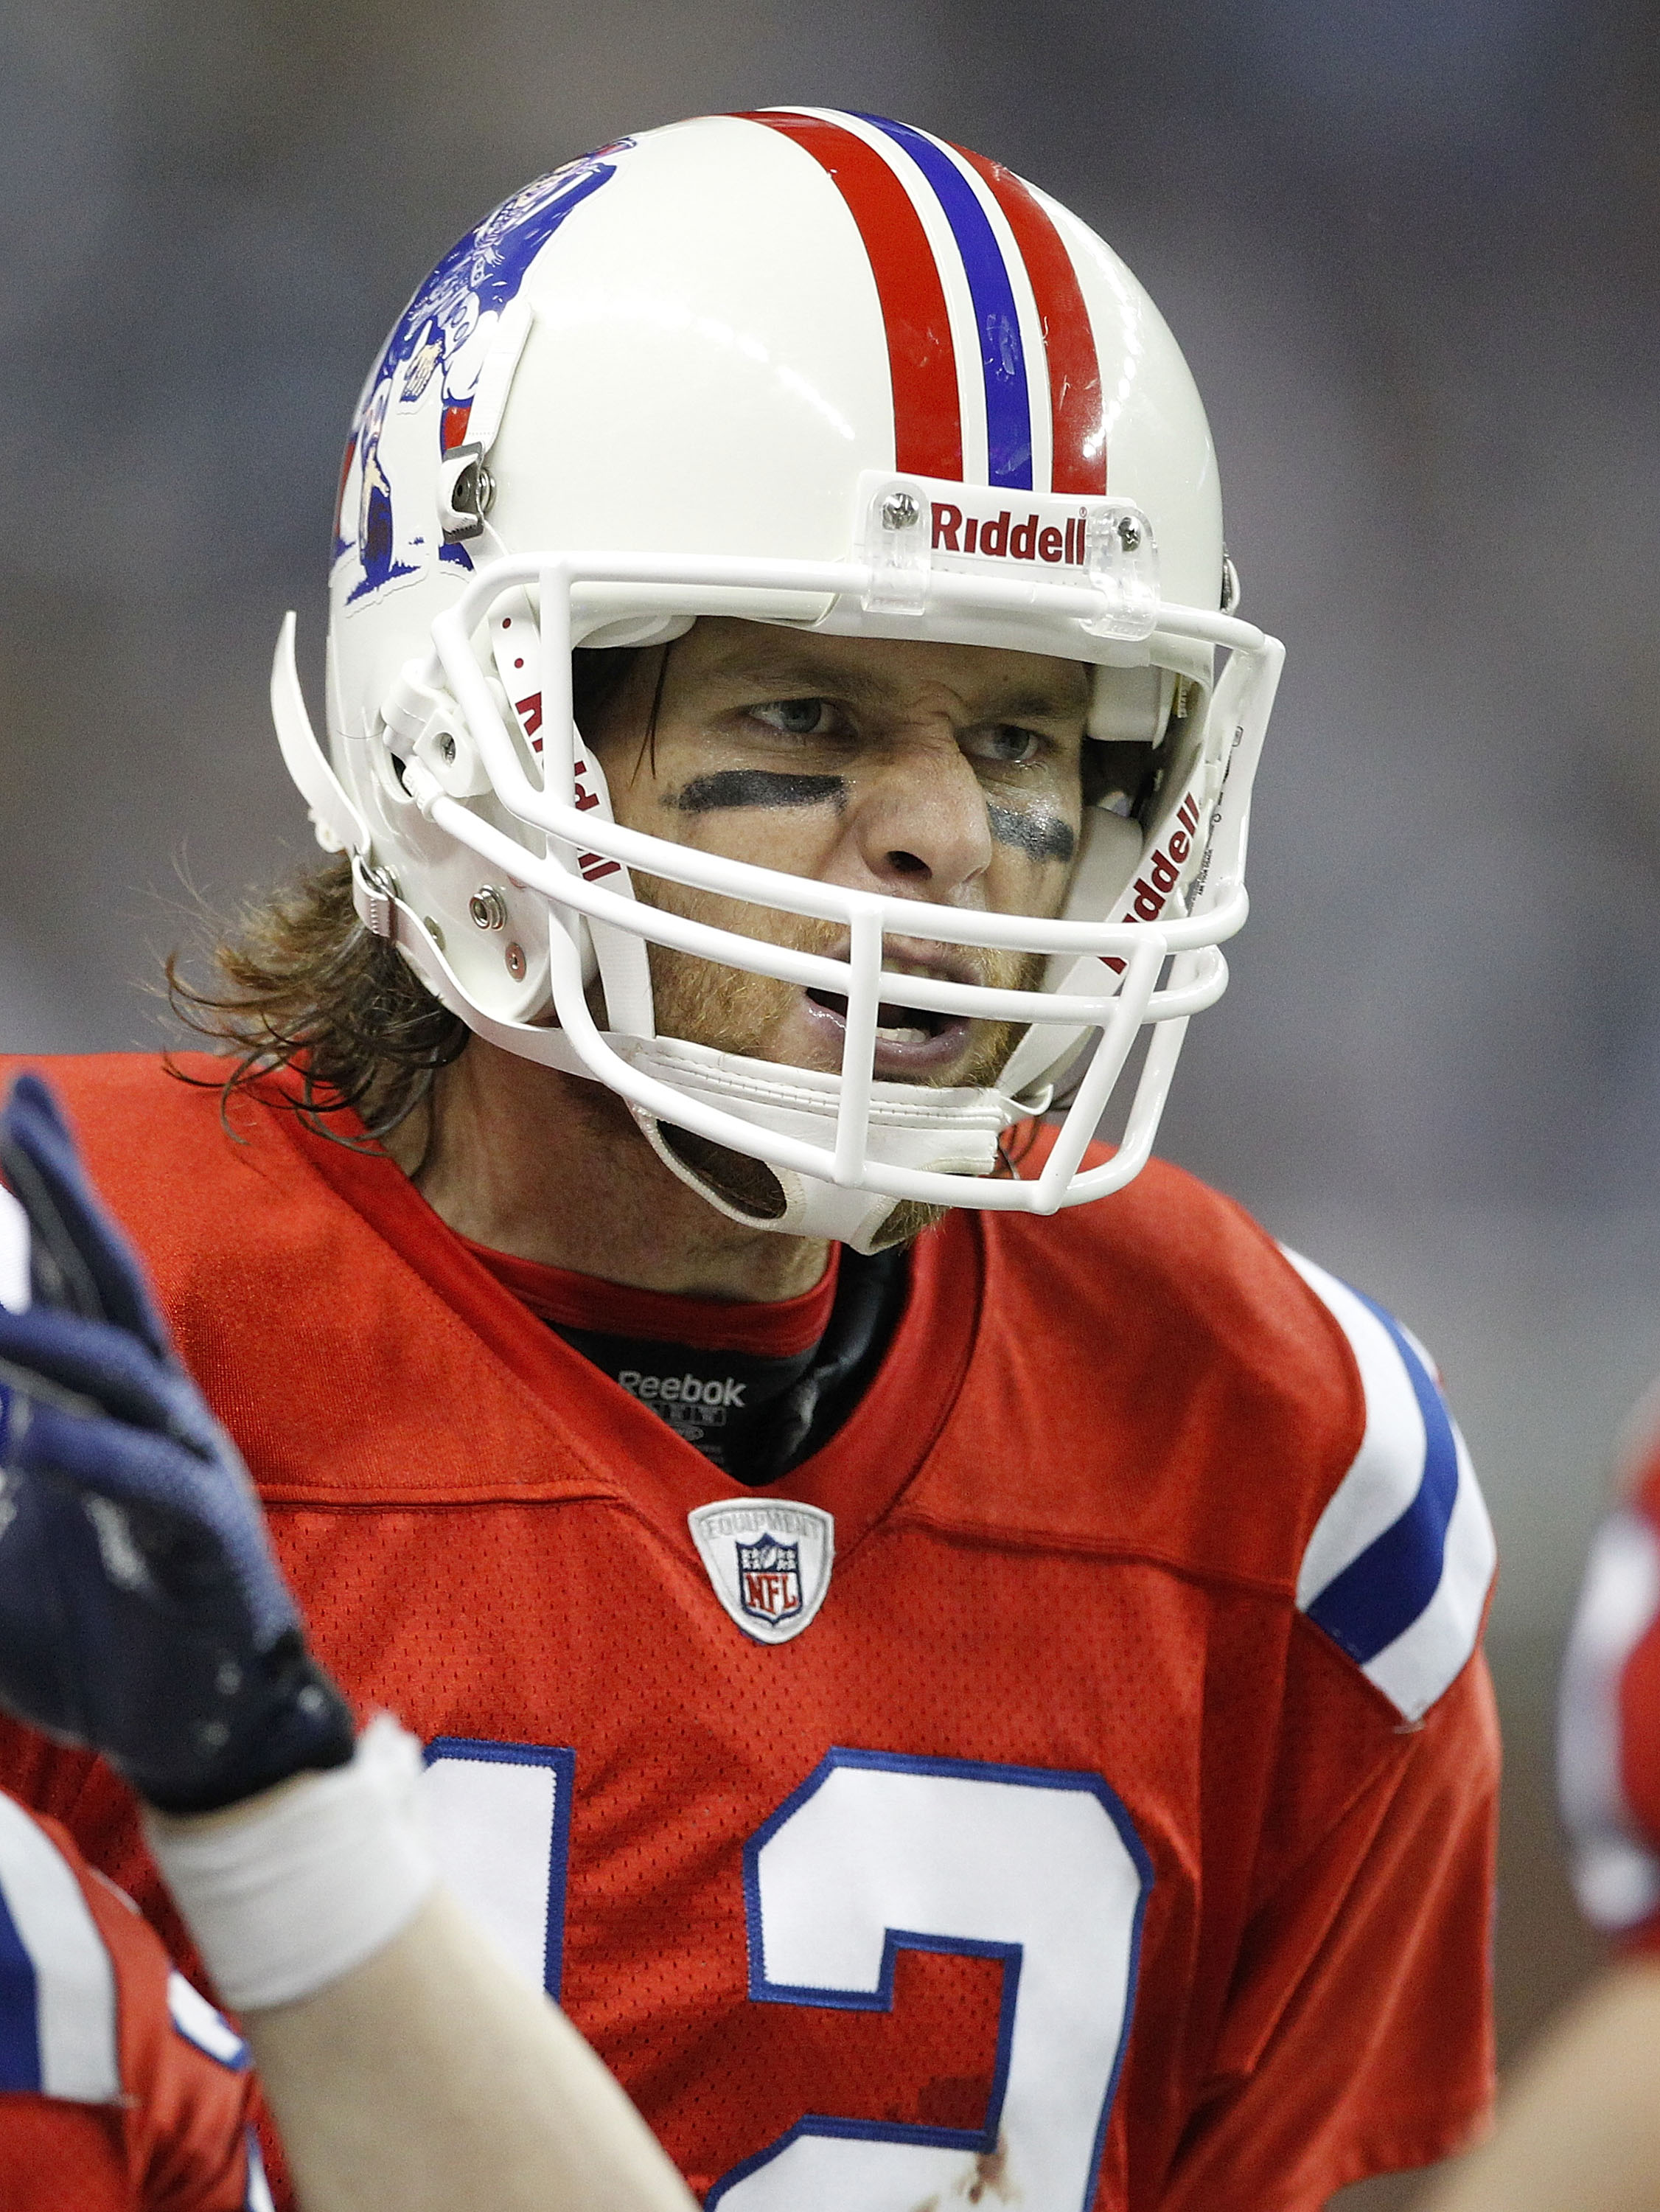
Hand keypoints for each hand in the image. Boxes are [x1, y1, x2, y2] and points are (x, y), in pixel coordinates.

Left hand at [0, 1073, 353, 1811]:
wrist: (196, 1736)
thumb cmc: (93, 1636)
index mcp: (111, 1406)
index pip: (78, 1275)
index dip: (52, 1190)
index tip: (18, 1102)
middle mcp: (157, 1416)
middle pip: (113, 1284)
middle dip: (67, 1201)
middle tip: (22, 1120)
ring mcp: (189, 1471)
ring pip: (128, 1376)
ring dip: (50, 1338)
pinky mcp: (207, 1543)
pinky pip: (149, 1486)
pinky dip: (83, 1458)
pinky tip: (20, 1436)